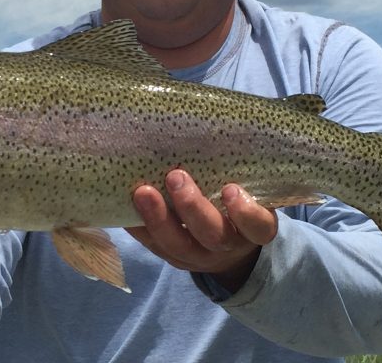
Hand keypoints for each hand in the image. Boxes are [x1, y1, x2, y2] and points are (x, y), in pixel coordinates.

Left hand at [126, 169, 277, 292]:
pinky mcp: (174, 258)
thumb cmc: (238, 201)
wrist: (230, 246)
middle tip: (175, 175)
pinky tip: (124, 206)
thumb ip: (238, 169)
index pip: (258, 226)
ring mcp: (199, 256)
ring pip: (179, 245)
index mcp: (255, 229)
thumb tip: (215, 123)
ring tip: (142, 192)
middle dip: (192, 207)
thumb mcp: (250, 188)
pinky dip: (139, 226)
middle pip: (213, 235)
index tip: (231, 188)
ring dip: (158, 218)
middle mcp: (229, 245)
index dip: (246, 212)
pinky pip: (154, 246)